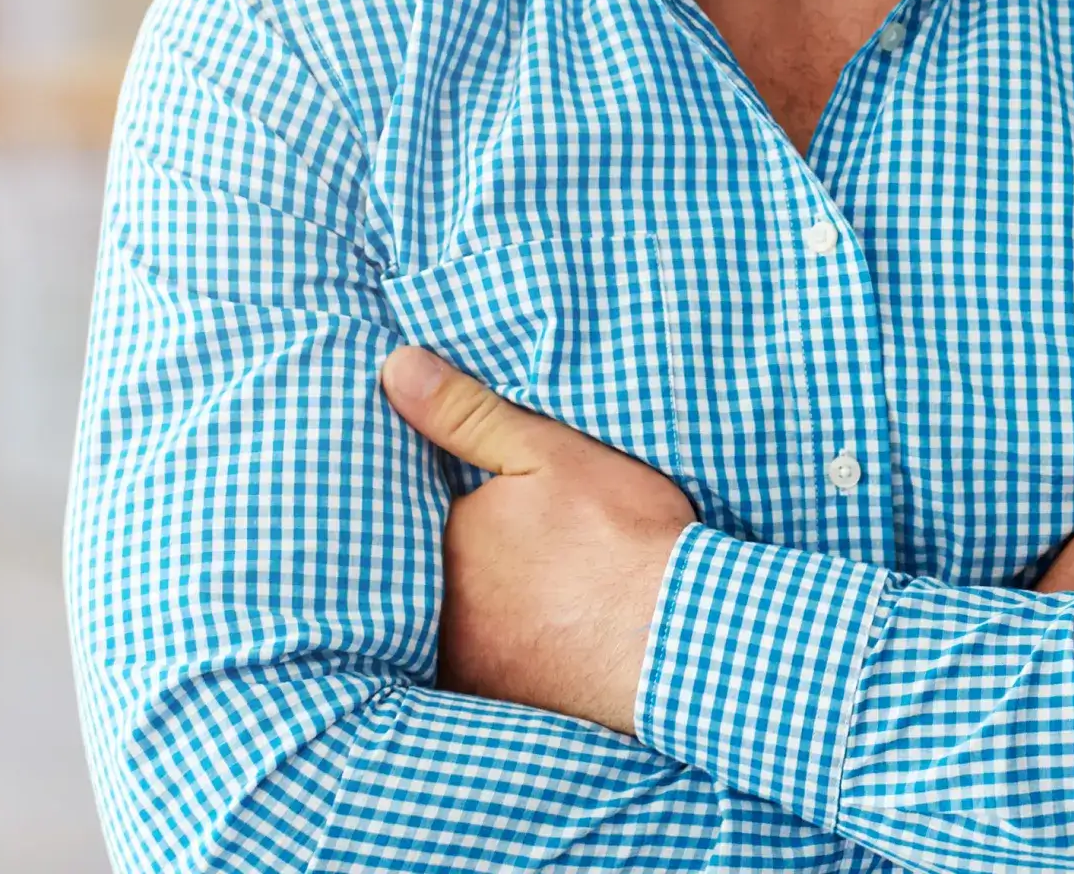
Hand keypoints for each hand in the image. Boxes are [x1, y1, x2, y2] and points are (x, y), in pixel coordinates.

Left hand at [380, 344, 697, 733]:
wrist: (679, 638)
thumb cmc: (619, 537)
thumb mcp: (547, 453)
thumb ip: (466, 412)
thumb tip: (394, 366)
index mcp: (446, 540)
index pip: (417, 508)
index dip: (441, 493)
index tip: (469, 488)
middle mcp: (438, 612)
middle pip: (429, 569)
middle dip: (453, 553)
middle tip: (499, 541)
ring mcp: (467, 667)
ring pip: (452, 621)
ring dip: (472, 604)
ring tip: (513, 586)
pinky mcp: (501, 707)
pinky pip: (480, 668)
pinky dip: (497, 648)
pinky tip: (530, 632)